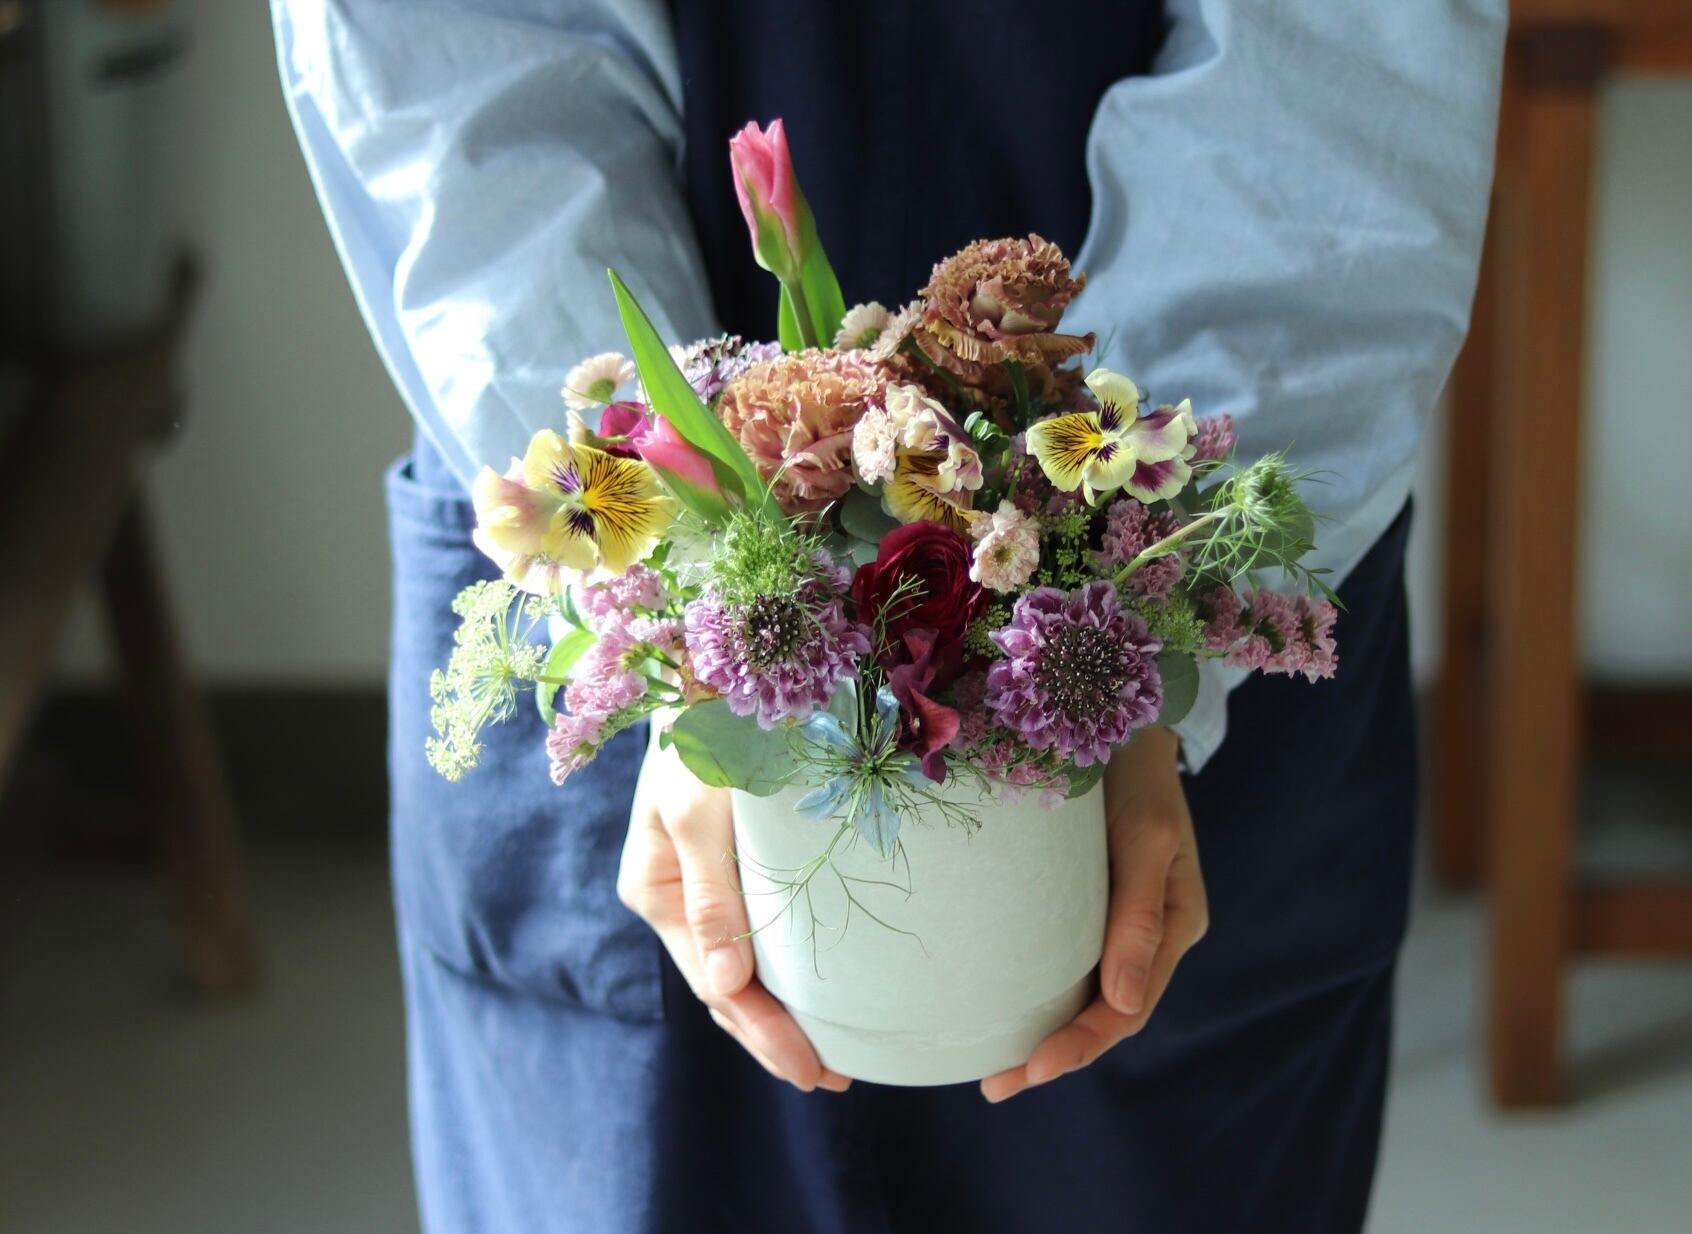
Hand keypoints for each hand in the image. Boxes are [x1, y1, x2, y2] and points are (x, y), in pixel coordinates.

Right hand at [619, 734, 850, 1092]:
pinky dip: (780, 972)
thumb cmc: (704, 730)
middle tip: (831, 1079)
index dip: (763, 1031)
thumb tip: (730, 985)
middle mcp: (674, 896)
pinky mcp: (728, 865)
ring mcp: (698, 884)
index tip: (813, 1069)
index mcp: (655, 889)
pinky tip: (813, 991)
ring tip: (828, 1057)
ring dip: (778, 1013)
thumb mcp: (700, 809)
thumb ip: (713, 896)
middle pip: (725, 988)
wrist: (708, 670)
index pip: (715, 983)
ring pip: (738, 968)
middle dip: (773, 1037)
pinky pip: (754, 935)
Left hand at [980, 726, 1207, 1101]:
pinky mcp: (1089, 901)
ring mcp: (1119, 920)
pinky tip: (1003, 1005)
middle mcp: (1148, 933)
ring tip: (993, 1067)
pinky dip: (1041, 993)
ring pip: (1086, 996)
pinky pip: (1069, 962)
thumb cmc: (1136, 776)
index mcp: (1173, 925)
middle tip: (996, 1085)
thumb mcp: (1146, 838)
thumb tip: (1124, 1005)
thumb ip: (1137, 916)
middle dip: (1055, 1056)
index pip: (1127, 1010)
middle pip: (1105, 1015)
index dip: (1081, 1046)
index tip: (1031, 1070)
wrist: (1121, 722)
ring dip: (1045, 1034)